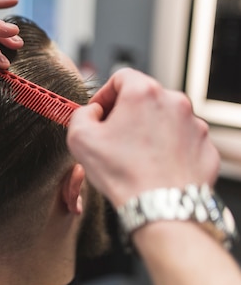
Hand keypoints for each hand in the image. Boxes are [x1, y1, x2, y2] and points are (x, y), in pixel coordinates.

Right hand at [67, 68, 219, 206]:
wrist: (161, 207)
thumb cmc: (123, 174)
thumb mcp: (79, 138)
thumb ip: (80, 114)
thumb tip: (91, 112)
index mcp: (143, 93)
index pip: (121, 77)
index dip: (105, 94)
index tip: (99, 113)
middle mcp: (174, 102)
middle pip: (145, 97)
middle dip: (127, 114)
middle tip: (114, 138)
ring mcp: (194, 124)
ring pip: (164, 119)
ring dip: (149, 131)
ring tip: (135, 156)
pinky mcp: (205, 146)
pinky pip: (181, 140)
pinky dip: (168, 148)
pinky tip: (153, 166)